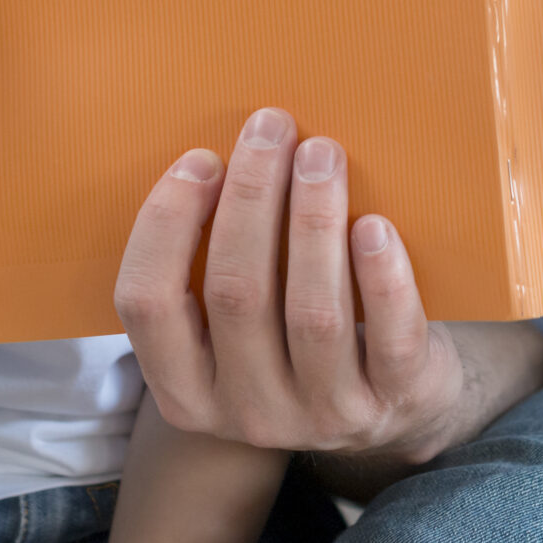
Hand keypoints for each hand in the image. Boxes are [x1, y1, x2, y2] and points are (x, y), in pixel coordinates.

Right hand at [114, 109, 497, 469]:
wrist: (395, 404)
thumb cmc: (299, 333)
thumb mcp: (239, 326)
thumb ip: (216, 264)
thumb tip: (215, 156)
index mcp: (186, 390)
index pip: (147, 303)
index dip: (166, 224)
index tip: (202, 158)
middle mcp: (248, 412)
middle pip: (237, 295)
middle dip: (252, 198)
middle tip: (271, 127)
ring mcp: (323, 414)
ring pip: (313, 313)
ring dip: (314, 222)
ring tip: (322, 153)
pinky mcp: (393, 402)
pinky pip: (389, 338)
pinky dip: (381, 279)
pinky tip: (376, 226)